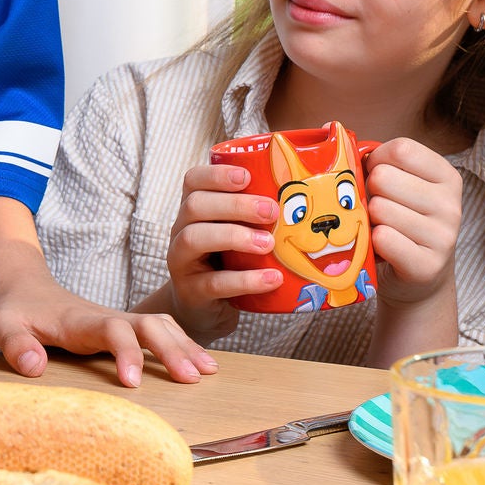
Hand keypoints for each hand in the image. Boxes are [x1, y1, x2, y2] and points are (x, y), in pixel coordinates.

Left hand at [0, 194, 217, 387]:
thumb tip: (33, 368)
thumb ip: (15, 345)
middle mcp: (106, 317)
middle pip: (148, 325)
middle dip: (171, 349)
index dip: (125, 352)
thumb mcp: (2, 327)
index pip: (111, 330)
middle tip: (192, 378)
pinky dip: (183, 343)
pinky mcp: (125, 328)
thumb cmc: (15, 312)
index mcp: (80, 320)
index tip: (134, 382)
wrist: (26, 288)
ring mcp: (118, 321)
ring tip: (208, 372)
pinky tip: (201, 363)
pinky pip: (161, 330)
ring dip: (184, 346)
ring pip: (161, 325)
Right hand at [159, 162, 282, 344]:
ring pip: (194, 239)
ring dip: (234, 236)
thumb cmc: (225, 263)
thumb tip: (304, 198)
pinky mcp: (192, 293)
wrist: (202, 310)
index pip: (193, 181)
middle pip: (195, 205)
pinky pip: (213, 283)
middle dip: (235, 204)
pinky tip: (271, 278)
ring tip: (268, 243)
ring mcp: (181, 262)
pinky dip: (245, 280)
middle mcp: (180, 231)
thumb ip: (254, 217)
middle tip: (271, 211)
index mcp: (193, 211)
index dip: (216, 174)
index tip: (246, 176)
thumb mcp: (234, 234)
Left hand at [363, 137, 462, 305]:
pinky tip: (383, 248)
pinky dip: (374, 242)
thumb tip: (329, 135)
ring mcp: (443, 237)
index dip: (377, 160)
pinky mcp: (427, 265)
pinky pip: (383, 238)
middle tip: (379, 209)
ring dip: (371, 220)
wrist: (419, 279)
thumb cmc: (403, 224)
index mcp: (447, 177)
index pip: (402, 149)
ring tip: (383, 229)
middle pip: (384, 177)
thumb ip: (378, 162)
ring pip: (379, 208)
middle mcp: (451, 205)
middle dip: (371, 192)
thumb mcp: (402, 187)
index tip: (376, 175)